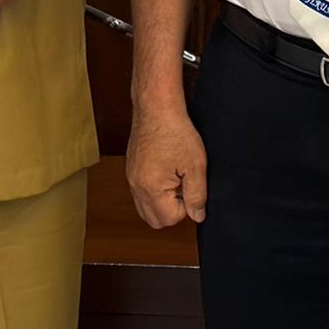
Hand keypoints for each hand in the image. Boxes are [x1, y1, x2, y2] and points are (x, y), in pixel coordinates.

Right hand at [126, 101, 208, 229]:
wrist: (156, 108)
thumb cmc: (176, 131)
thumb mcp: (195, 165)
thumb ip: (197, 195)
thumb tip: (198, 216)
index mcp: (151, 188)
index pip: (170, 219)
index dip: (186, 207)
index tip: (190, 186)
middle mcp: (136, 187)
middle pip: (155, 221)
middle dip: (172, 210)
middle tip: (183, 187)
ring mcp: (131, 179)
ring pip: (146, 209)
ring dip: (163, 203)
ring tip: (175, 180)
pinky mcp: (131, 171)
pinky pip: (141, 194)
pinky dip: (154, 192)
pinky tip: (166, 172)